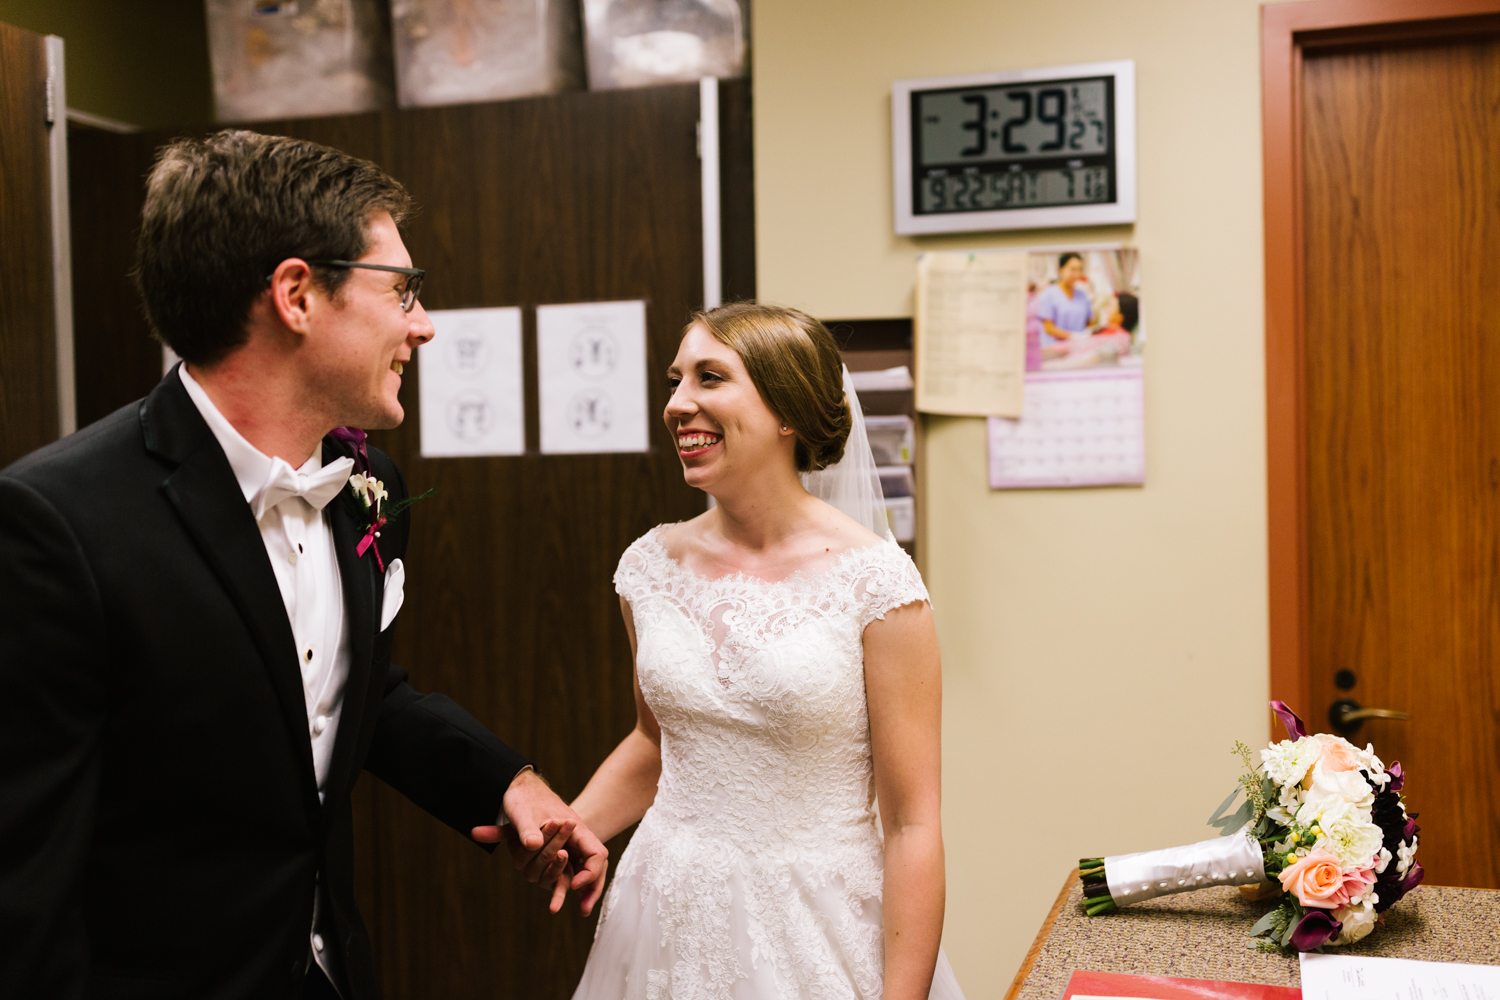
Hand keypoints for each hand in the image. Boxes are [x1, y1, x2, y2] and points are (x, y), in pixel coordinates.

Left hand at [472, 769, 609, 915]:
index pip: (596, 853)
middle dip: (590, 888)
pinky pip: (565, 875)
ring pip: (581, 874)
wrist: (519, 791)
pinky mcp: (554, 855)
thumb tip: (532, 845)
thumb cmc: (524, 799)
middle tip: (584, 908)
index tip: (574, 883)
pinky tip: (558, 903)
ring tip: (582, 911)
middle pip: (594, 868)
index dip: (590, 871)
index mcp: (575, 828)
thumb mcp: (523, 812)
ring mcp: (566, 848)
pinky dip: (564, 887)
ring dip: (582, 892)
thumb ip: (528, 828)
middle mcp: (574, 841)